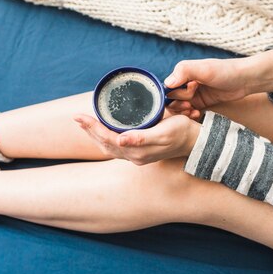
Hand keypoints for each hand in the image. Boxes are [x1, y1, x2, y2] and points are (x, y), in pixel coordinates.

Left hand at [73, 113, 200, 164]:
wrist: (195, 141)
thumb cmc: (181, 132)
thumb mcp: (163, 132)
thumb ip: (142, 137)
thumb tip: (120, 140)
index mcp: (137, 151)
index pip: (108, 139)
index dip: (93, 128)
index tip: (80, 117)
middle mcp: (134, 156)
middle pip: (104, 144)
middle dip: (90, 130)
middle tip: (77, 117)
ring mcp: (136, 156)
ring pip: (109, 146)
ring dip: (95, 134)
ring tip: (84, 123)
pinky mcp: (140, 152)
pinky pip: (116, 146)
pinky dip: (105, 137)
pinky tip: (102, 130)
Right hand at [164, 50, 272, 115]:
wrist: (246, 80)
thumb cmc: (226, 70)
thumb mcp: (204, 68)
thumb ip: (184, 71)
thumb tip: (167, 83)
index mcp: (183, 72)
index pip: (168, 87)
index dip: (173, 95)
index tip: (184, 98)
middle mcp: (186, 83)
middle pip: (173, 98)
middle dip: (179, 104)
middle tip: (190, 104)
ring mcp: (194, 94)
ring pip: (180, 106)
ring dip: (184, 111)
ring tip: (193, 110)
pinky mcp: (202, 103)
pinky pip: (190, 111)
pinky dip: (191, 114)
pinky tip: (197, 114)